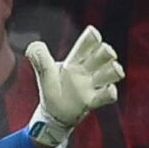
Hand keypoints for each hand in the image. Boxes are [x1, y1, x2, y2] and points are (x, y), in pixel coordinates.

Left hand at [25, 25, 123, 147]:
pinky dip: (110, 93)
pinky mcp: (93, 101)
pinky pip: (106, 96)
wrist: (53, 114)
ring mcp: (92, 86)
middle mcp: (87, 71)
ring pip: (110, 73)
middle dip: (106, 52)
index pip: (85, 46)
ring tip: (115, 69)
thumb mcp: (45, 73)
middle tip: (106, 51)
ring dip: (113, 70)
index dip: (90, 39)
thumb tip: (33, 46)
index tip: (93, 33)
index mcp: (75, 61)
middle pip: (102, 56)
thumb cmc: (52, 89)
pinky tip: (110, 90)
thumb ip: (40, 59)